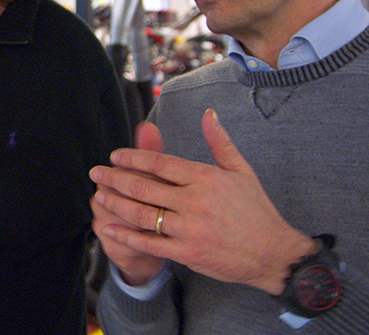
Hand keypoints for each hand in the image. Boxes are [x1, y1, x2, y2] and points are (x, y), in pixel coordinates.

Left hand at [89, 109, 315, 294]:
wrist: (273, 253)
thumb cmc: (256, 210)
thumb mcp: (241, 171)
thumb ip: (220, 142)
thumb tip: (208, 114)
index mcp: (205, 178)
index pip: (159, 163)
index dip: (133, 158)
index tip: (115, 156)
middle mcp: (194, 202)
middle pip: (144, 186)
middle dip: (115, 178)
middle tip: (96, 173)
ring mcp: (189, 228)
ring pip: (142, 214)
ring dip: (115, 203)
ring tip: (99, 196)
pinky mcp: (187, 252)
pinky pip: (149, 242)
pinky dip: (126, 235)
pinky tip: (109, 227)